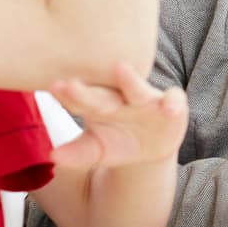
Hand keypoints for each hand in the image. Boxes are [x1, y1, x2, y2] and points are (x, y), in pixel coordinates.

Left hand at [48, 63, 187, 170]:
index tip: (55, 88)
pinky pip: (174, 99)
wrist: (151, 144)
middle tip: (71, 83)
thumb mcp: (97, 150)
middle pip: (103, 95)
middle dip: (89, 91)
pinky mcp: (172, 105)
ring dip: (130, 80)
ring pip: (138, 89)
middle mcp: (120, 98)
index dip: (69, 96)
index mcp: (98, 106)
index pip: (80, 101)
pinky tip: (170, 108)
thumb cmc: (118, 141)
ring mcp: (146, 100)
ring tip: (121, 68)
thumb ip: (77, 154)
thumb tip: (53, 157)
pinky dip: (173, 102)